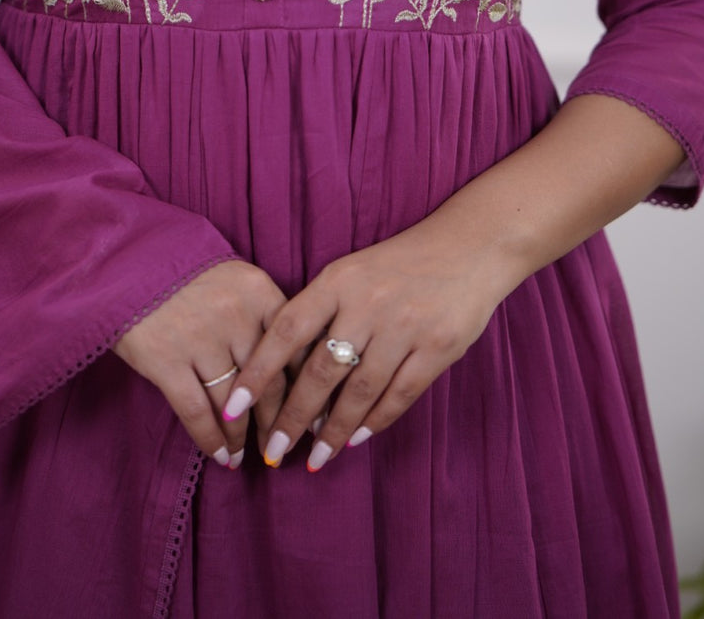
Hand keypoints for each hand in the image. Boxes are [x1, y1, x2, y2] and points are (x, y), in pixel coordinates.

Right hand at [113, 260, 287, 467]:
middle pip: (269, 382)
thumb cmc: (185, 271)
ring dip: (243, 436)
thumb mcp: (233, 278)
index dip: (305, 388)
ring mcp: (200, 339)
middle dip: (277, 421)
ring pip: (234, 403)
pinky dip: (211, 440)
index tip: (312, 415)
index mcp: (258, 290)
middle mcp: (235, 315)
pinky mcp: (165, 361)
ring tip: (248, 455)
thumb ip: (261, 312)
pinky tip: (221, 456)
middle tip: (281, 444)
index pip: (294, 348)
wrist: (126, 260)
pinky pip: (196, 412)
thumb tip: (290, 366)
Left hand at [222, 222, 503, 470]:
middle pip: (321, 371)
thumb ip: (322, 312)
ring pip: (359, 391)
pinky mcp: (437, 347)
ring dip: (334, 430)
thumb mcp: (352, 273)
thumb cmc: (399, 265)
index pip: (286, 330)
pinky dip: (375, 421)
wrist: (470, 247)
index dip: (258, 371)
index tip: (234, 407)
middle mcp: (367, 303)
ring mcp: (404, 326)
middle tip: (274, 452)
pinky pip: (399, 394)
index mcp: (338, 280)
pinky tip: (356, 438)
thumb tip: (288, 373)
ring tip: (316, 457)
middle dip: (293, 418)